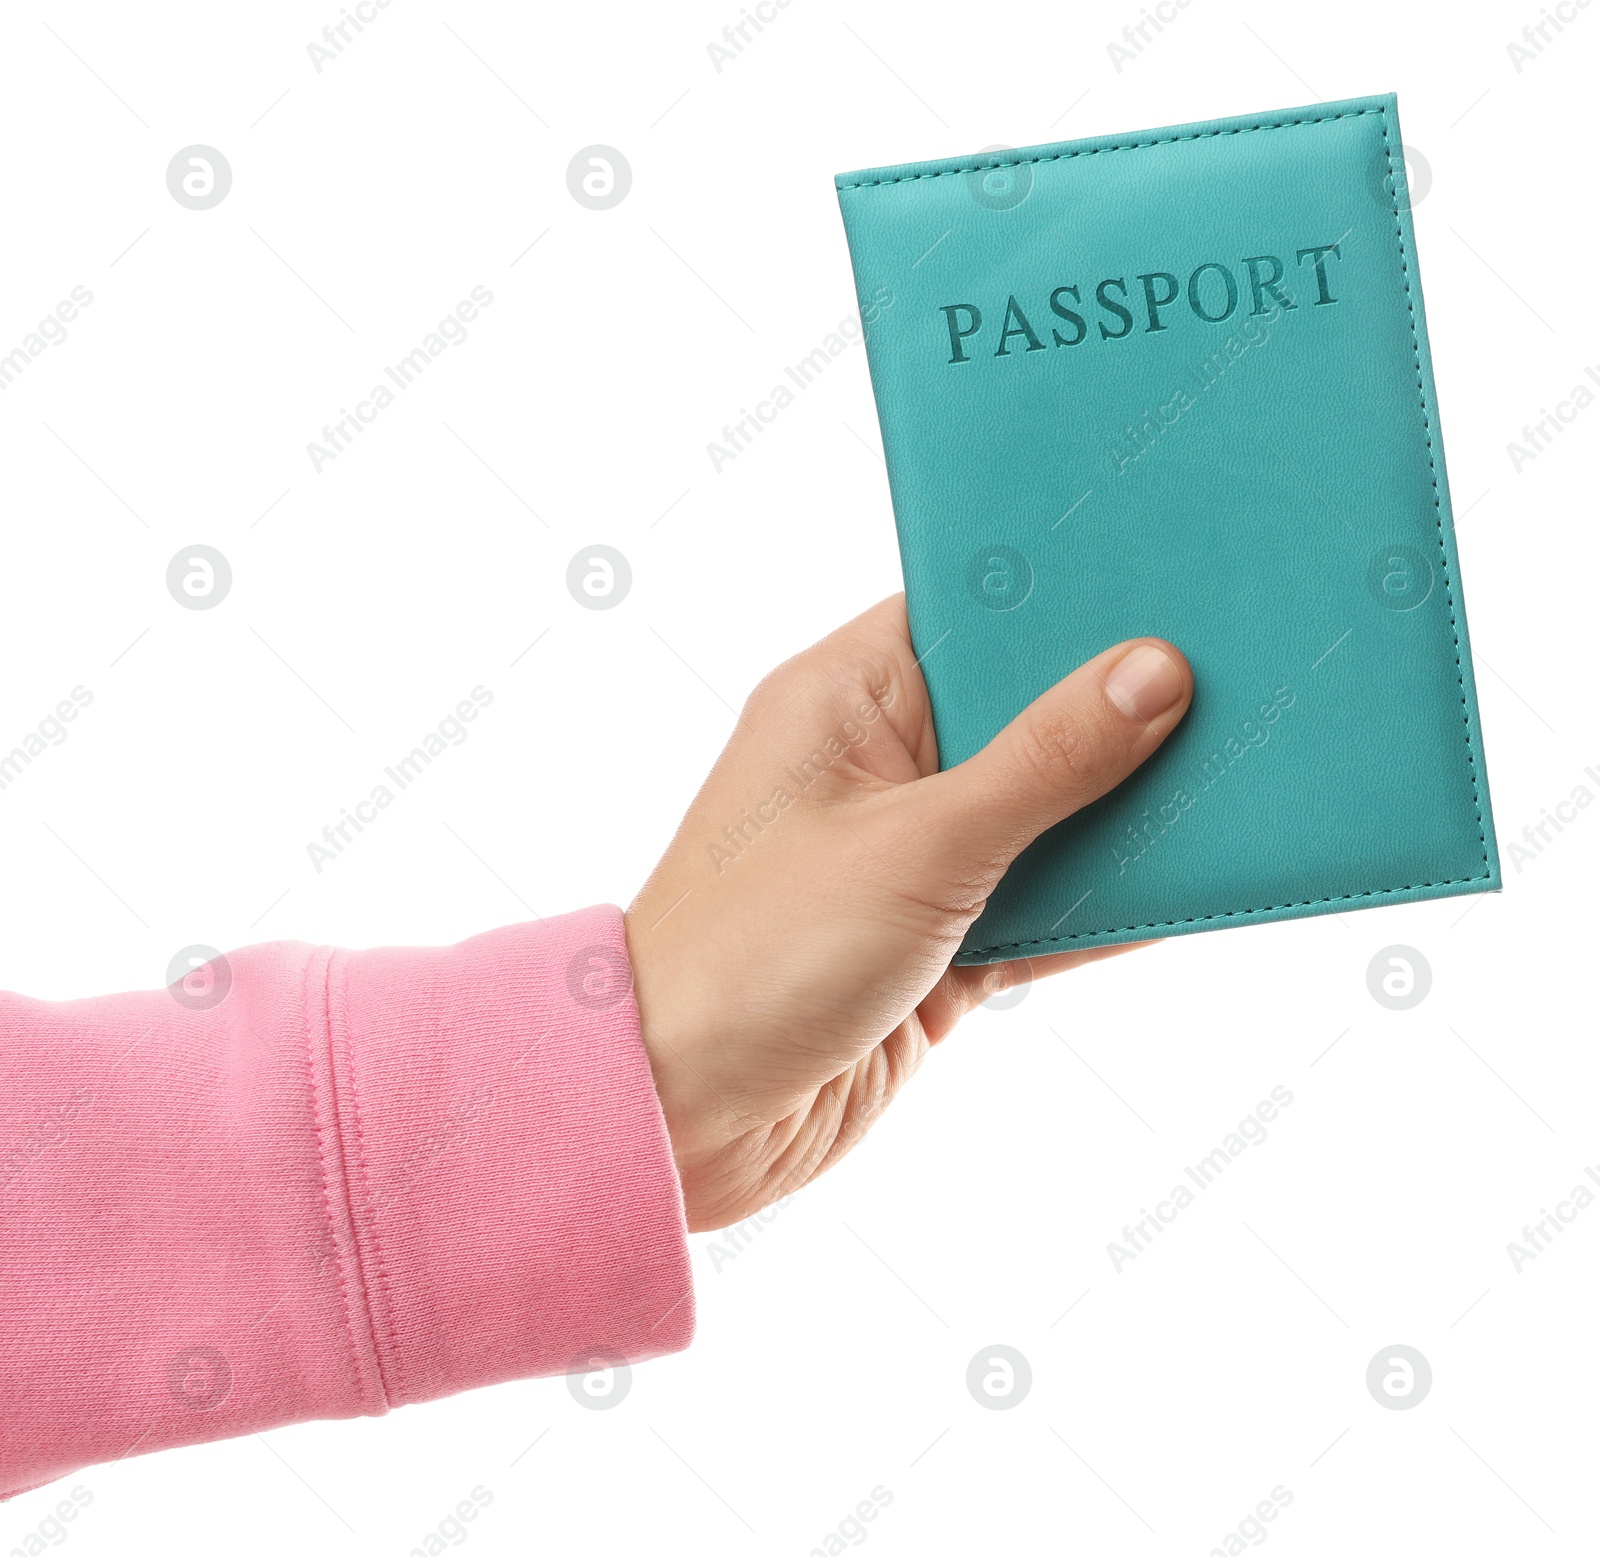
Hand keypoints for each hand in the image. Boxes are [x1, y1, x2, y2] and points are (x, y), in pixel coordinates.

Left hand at [625, 594, 1191, 1230]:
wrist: (684, 1116)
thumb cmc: (758, 954)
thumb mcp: (920, 844)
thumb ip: (1045, 761)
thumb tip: (1153, 672)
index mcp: (845, 698)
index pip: (969, 615)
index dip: (1063, 603)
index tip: (1169, 585)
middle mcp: (878, 765)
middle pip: (1022, 715)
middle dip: (1117, 711)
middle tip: (1238, 675)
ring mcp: (909, 857)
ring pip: (1042, 814)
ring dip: (1121, 812)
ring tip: (1240, 772)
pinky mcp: (938, 943)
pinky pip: (1042, 905)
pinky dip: (1103, 902)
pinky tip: (1190, 883)